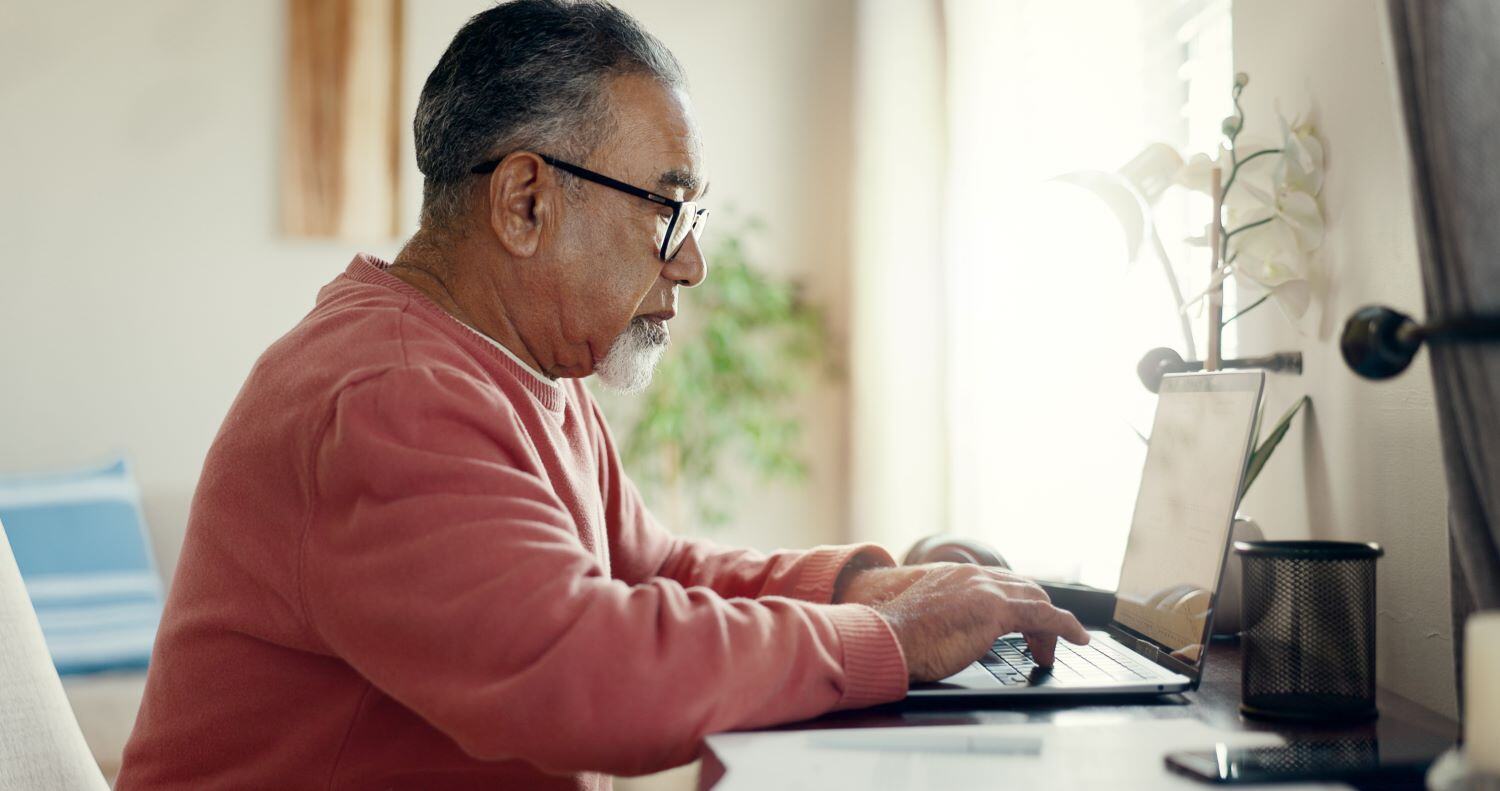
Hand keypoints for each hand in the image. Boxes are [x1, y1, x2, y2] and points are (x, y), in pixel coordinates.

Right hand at [844, 564, 1089, 682]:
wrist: (887, 639)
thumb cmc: (899, 638)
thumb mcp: (926, 618)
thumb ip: (945, 615)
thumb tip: (952, 631)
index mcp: (956, 575)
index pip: (1000, 583)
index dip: (1018, 604)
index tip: (1024, 626)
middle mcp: (973, 575)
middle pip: (1023, 588)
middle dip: (1037, 617)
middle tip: (1039, 646)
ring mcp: (986, 590)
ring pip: (1037, 600)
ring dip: (1050, 628)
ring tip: (1049, 653)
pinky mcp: (997, 610)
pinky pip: (1045, 615)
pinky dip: (1066, 626)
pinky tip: (1078, 637)